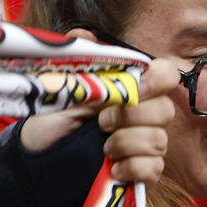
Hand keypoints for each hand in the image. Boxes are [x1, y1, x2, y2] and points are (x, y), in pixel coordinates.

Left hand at [18, 60, 176, 185]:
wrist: (40, 153)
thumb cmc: (55, 116)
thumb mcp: (64, 85)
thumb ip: (80, 60)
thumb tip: (83, 35)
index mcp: (132, 88)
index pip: (167, 75)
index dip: (159, 79)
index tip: (138, 88)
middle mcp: (144, 114)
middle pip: (165, 111)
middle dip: (131, 117)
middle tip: (101, 122)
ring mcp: (145, 143)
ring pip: (159, 141)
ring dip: (127, 143)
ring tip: (102, 147)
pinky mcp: (142, 171)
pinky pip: (154, 168)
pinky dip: (133, 168)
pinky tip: (113, 168)